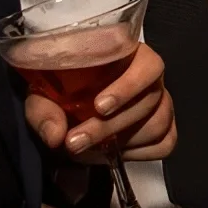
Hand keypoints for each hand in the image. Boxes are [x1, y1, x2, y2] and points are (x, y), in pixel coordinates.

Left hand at [25, 42, 177, 162]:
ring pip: (159, 123)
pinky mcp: (164, 128)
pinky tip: (114, 150)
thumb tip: (55, 135)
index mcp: (128, 55)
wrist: (65, 106)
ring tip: (89, 148)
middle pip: (150, 101)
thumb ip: (44, 110)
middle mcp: (150, 77)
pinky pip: (165, 143)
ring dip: (123, 141)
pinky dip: (138, 153)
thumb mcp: (42, 93)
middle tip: (76, 141)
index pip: (149, 65)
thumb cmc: (59, 87)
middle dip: (110, 126)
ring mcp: (160, 102)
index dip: (129, 86)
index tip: (98, 107)